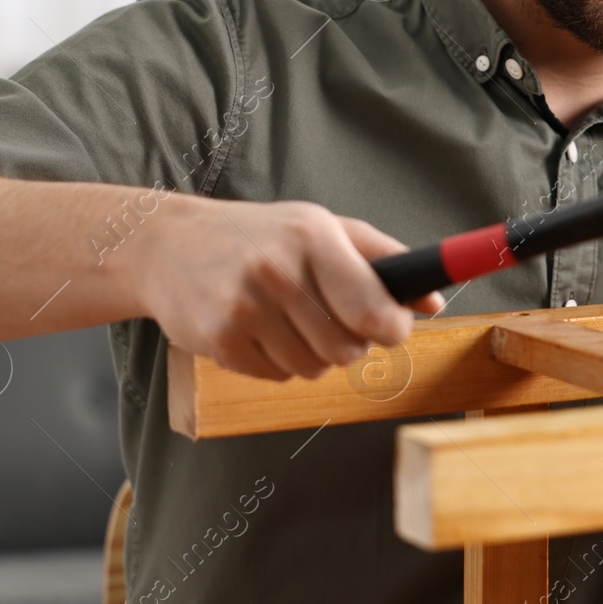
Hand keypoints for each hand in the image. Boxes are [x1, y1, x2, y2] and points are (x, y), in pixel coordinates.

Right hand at [123, 195, 444, 380]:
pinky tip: (259, 330)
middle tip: (332, 318)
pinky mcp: (220, 341)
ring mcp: (244, 309)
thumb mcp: (324, 227)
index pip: (373, 309)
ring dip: (314, 354)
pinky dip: (278, 362)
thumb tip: (433, 301)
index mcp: (313, 238)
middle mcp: (278, 271)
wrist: (168, 245)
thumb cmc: (261, 235)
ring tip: (291, 320)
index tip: (391, 327)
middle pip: (348, 349)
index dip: (392, 328)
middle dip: (350, 341)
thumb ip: (384, 261)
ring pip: (314, 369)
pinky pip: (277, 376)